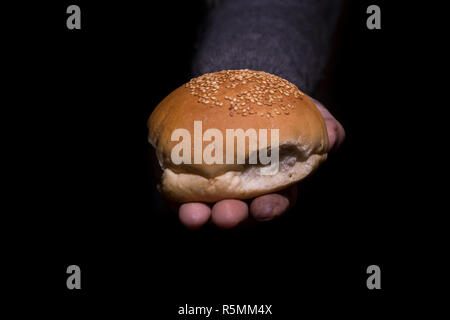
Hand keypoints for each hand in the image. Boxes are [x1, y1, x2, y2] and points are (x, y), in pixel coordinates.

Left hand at [175, 98, 344, 228]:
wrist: (237, 89)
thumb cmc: (274, 105)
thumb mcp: (300, 109)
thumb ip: (320, 123)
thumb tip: (333, 135)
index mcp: (271, 182)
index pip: (275, 203)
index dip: (270, 209)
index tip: (263, 207)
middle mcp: (241, 190)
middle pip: (237, 214)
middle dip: (233, 219)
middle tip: (227, 215)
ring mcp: (212, 184)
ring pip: (205, 209)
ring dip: (199, 215)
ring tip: (193, 214)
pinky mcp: (186, 173)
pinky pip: (179, 189)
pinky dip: (175, 193)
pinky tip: (169, 186)